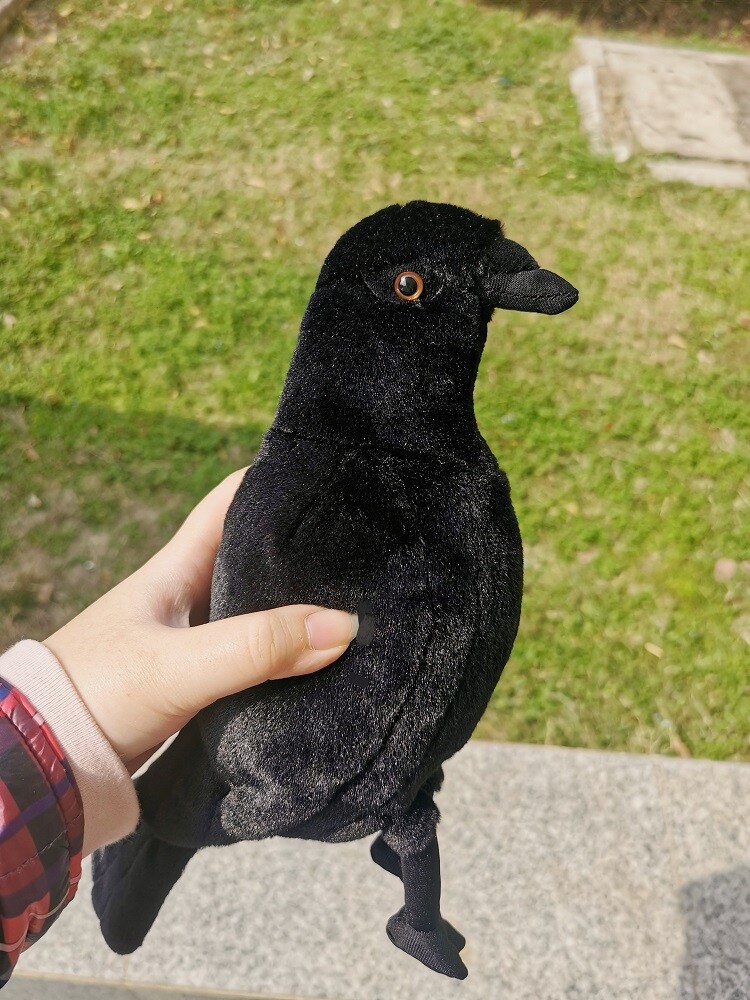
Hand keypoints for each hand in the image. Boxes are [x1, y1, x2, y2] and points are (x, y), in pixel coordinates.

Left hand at [44, 469, 357, 773]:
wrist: (49, 762)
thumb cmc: (99, 694)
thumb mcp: (180, 666)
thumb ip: (258, 648)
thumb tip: (342, 625)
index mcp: (176, 568)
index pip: (230, 502)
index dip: (273, 482)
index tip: (327, 477)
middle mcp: (187, 594)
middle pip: (253, 556)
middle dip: (300, 549)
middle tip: (360, 547)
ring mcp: (193, 637)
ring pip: (256, 607)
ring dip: (296, 606)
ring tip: (356, 599)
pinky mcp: (198, 679)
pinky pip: (253, 653)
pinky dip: (283, 652)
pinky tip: (316, 658)